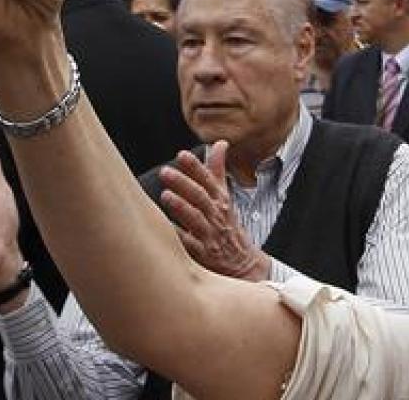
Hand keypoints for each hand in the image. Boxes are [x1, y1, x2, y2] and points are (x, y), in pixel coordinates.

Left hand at [157, 143, 270, 281]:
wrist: (244, 264)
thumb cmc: (228, 225)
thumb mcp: (225, 197)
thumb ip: (218, 170)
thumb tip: (219, 143)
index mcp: (220, 200)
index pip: (208, 180)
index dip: (195, 167)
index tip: (182, 155)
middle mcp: (215, 215)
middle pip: (200, 197)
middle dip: (184, 183)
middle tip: (165, 172)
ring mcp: (210, 235)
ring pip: (196, 219)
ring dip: (181, 207)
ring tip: (165, 196)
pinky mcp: (204, 255)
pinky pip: (190, 246)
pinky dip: (179, 237)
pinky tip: (165, 228)